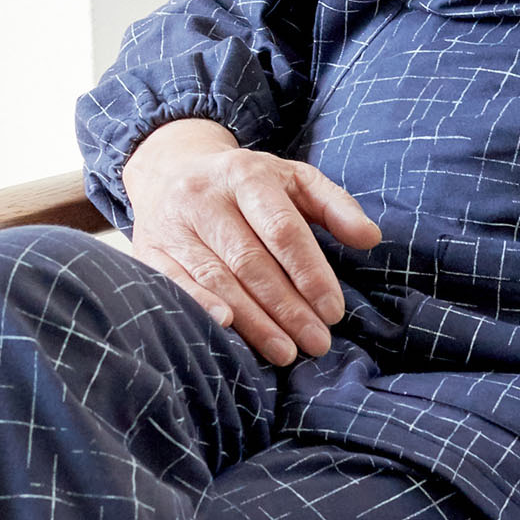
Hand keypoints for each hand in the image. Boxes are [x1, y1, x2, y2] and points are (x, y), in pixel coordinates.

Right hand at [122, 117, 381, 365]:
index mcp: (246, 175)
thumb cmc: (247, 183)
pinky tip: (226, 330)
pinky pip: (174, 285)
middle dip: (287, 307)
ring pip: (217, 279)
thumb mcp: (294, 180)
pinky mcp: (148, 248)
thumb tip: (371, 238)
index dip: (310, 273)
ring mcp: (173, 223)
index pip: (283, 229)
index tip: (334, 311)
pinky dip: (200, 307)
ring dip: (253, 321)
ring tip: (286, 352)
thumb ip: (335, 207)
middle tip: (317, 343)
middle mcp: (205, 196)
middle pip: (250, 261)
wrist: (170, 166)